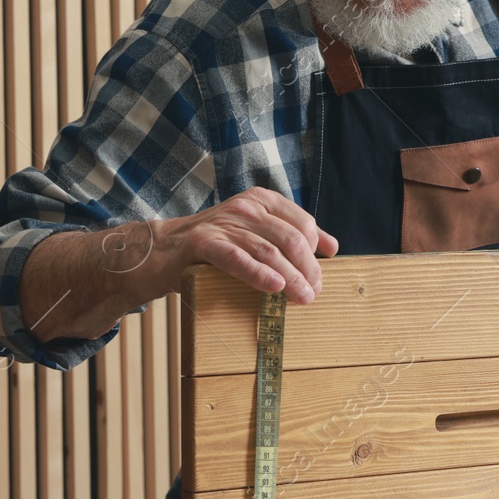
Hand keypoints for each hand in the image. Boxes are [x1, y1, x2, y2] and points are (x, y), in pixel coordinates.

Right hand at [161, 187, 338, 303]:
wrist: (165, 249)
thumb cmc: (217, 244)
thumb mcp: (256, 231)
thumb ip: (292, 234)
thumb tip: (332, 247)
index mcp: (262, 200)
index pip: (302, 223)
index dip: (315, 252)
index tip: (319, 277)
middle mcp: (246, 207)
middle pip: (290, 239)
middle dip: (307, 269)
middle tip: (313, 293)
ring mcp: (225, 224)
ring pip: (269, 252)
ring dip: (291, 278)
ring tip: (303, 298)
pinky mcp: (205, 243)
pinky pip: (238, 260)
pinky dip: (259, 274)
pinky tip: (275, 287)